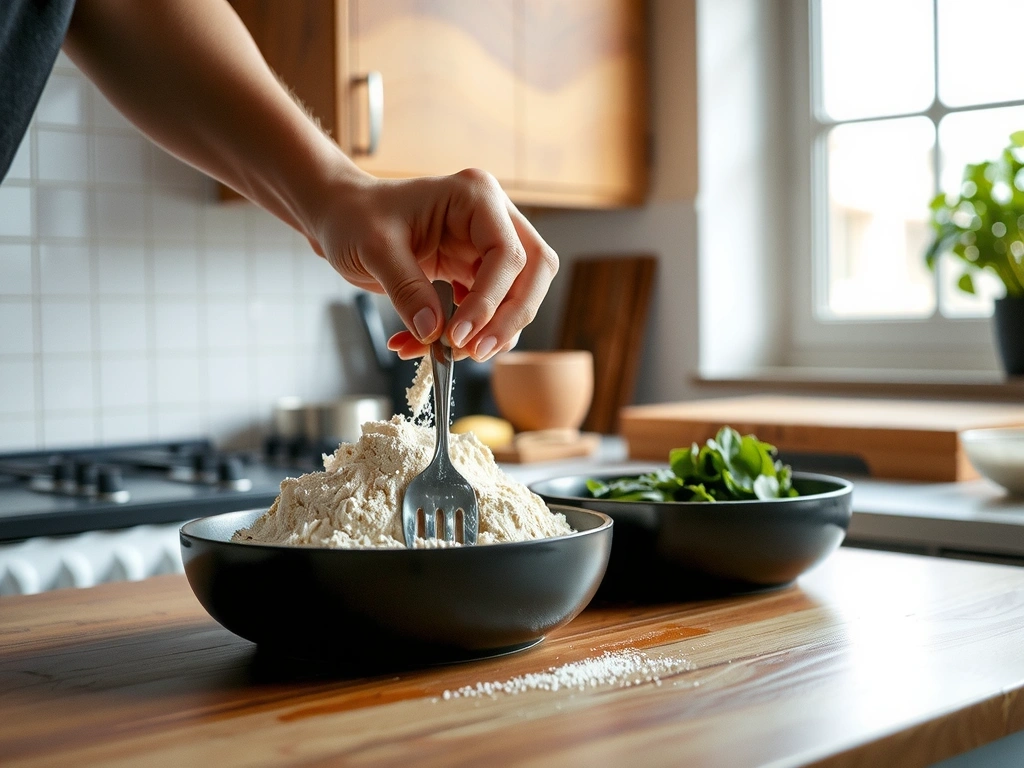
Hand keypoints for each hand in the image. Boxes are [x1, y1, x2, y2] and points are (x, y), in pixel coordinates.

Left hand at [311, 166, 557, 361]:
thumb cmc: (355, 217)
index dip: (490, 300)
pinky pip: (488, 311)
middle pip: (532, 274)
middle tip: (475, 352)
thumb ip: (406, 289)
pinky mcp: (475, 272)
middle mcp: (492, 219)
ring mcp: (486, 246)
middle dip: (509, 318)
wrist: (342, 218)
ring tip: (444, 353)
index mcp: (475, 197)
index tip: (460, 335)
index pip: (508, 253)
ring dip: (490, 333)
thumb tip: (434, 333)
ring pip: (517, 297)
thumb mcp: (374, 248)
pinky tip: (430, 346)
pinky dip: (468, 335)